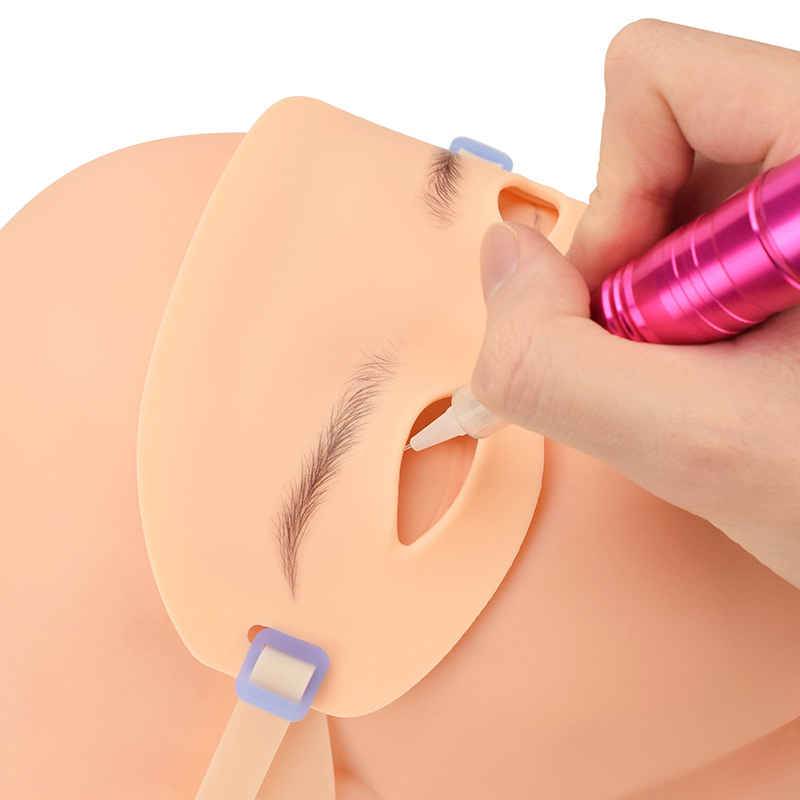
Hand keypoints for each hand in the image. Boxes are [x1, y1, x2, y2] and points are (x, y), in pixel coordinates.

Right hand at [471, 20, 799, 587]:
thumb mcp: (701, 448)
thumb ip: (552, 362)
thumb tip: (504, 262)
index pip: (659, 83)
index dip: (613, 204)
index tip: (634, 309)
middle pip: (660, 136)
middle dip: (633, 262)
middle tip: (681, 352)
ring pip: (673, 190)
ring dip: (659, 293)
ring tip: (717, 367)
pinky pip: (698, 228)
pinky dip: (682, 304)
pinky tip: (730, 361)